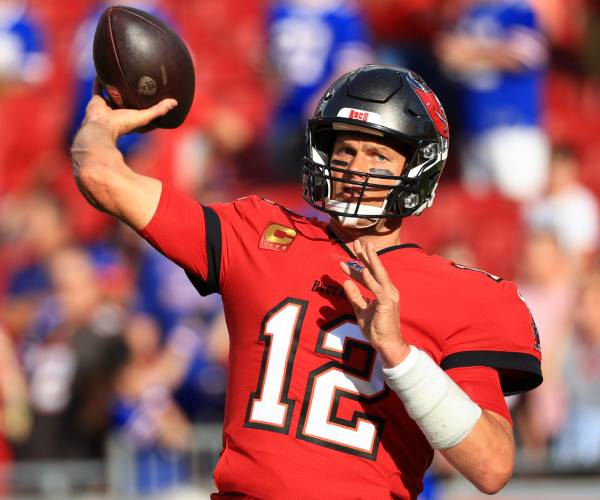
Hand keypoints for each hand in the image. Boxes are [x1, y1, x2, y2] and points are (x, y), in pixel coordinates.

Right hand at [83, 78, 177, 140]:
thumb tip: (175, 102)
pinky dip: (100, 80)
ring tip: (121, 73)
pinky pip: (98, 88)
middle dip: (132, 93)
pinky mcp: (97, 101)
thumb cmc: (123, 124)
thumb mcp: (144, 117)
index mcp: (130, 118)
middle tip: (140, 79)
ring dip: (115, 85)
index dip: (149, 106)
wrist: (101, 126)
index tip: (156, 97)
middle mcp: (119, 112)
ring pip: (112, 93)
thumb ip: (158, 110)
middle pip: (127, 101)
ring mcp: (107, 106)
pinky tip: (104, 68)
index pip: (142, 112)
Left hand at [340, 240, 409, 366]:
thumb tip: (345, 282)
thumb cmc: (377, 329)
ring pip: (378, 273)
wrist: (388, 344)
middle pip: (375, 268)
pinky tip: (363, 269)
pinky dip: (370, 278)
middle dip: (366, 255)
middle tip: (357, 242)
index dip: (358, 265)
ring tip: (362, 247)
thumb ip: (355, 296)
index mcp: (383, 291)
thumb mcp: (361, 310)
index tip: (347, 257)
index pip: (369, 274)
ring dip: (369, 260)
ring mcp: (389, 295)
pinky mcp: (386, 303)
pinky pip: (377, 288)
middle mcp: (388, 290)